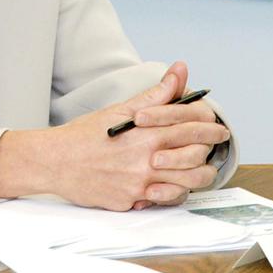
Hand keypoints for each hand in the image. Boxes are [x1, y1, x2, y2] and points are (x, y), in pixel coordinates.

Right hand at [0, 62, 229, 210]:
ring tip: (197, 169)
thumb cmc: (84, 135)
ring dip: (197, 176)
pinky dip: (172, 193)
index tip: (218, 128)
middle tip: (213, 148)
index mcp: (146, 134)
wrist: (54, 162)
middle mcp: (147, 160)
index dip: (210, 127)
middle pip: (196, 158)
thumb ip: (155, 95)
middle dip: (210, 152)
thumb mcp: (119, 110)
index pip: (192, 128)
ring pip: (187, 184)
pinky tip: (170, 184)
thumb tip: (179, 71)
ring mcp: (140, 184)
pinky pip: (164, 201)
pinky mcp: (132, 201)